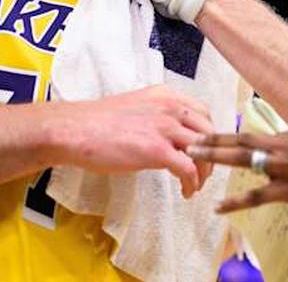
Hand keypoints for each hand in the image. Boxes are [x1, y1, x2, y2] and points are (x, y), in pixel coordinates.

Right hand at [59, 85, 214, 197]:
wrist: (75, 130)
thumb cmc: (97, 123)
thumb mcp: (136, 107)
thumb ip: (157, 116)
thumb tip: (169, 135)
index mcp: (165, 95)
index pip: (203, 112)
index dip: (208, 134)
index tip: (204, 150)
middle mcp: (169, 107)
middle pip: (209, 132)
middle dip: (211, 155)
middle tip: (204, 171)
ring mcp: (165, 127)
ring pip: (204, 151)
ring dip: (204, 172)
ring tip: (195, 184)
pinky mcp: (157, 150)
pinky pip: (189, 169)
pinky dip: (192, 183)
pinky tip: (186, 191)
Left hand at [187, 125, 287, 214]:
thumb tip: (283, 128)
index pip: (251, 134)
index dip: (226, 134)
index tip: (204, 133)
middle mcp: (283, 148)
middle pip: (242, 142)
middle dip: (213, 141)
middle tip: (190, 142)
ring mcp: (286, 169)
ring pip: (245, 161)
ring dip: (218, 158)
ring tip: (195, 159)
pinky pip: (258, 196)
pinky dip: (236, 201)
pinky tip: (219, 207)